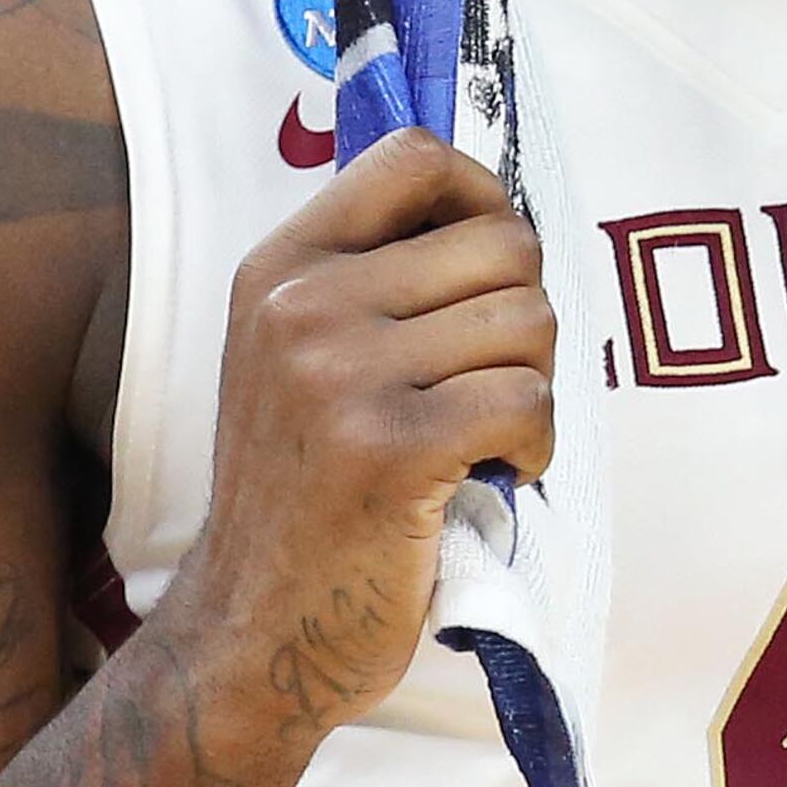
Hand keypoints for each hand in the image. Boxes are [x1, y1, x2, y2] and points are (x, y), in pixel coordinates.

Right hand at [175, 129, 555, 745]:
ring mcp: (341, 375)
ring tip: (485, 433)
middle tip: (487, 381)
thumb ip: (370, 278)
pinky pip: (527, 401)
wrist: (251, 632)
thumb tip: (497, 214)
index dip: (483, 196)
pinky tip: (497, 474)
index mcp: (280, 266)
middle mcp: (302, 305)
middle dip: (523, 315)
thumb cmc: (303, 493)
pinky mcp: (392, 450)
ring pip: (528, 322)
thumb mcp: (297, 357)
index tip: (487, 269)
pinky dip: (535, 445)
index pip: (413, 154)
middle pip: (502, 244)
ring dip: (533, 385)